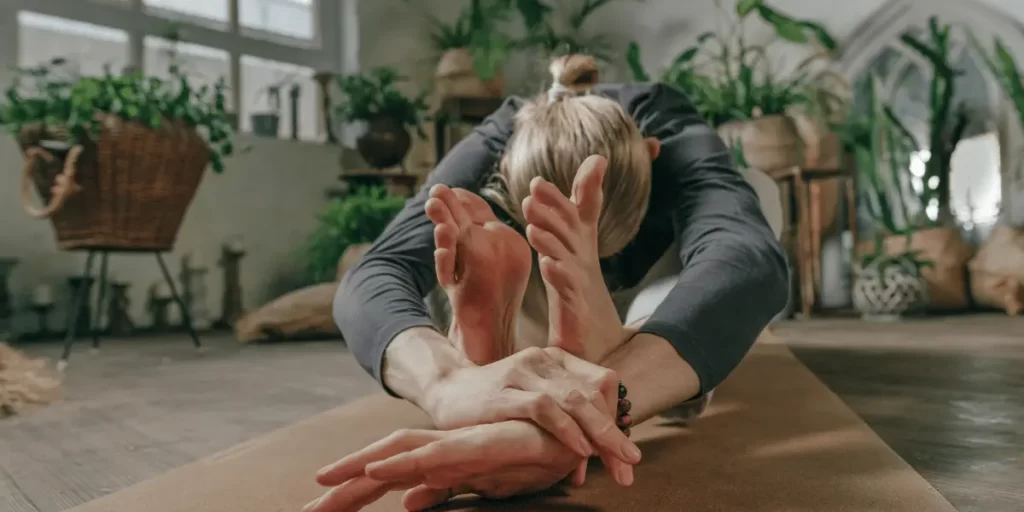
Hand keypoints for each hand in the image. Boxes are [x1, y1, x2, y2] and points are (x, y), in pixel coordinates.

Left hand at [308, 421, 585, 511]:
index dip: (351, 491)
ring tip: (325, 484)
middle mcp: (437, 451)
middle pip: (379, 464)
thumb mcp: (477, 483)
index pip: (384, 478)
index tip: (319, 508)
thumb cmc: (525, 458)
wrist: (564, 435)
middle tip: (307, 508)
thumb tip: (408, 504)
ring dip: (359, 469)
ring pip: (396, 455)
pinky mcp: (473, 447)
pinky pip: (432, 455)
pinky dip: (403, 462)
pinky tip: (378, 470)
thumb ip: (443, 489)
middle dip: (343, 487)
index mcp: (435, 462)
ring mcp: (453, 447)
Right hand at [424, 346, 639, 483]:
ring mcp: (523, 374)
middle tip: (631, 464)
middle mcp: (543, 360)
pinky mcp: (504, 393)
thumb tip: (595, 454)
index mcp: (556, 360)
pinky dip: (566, 428)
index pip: (603, 383)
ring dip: (600, 432)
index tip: (624, 454)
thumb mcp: (534, 403)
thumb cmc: (494, 403)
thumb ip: (565, 419)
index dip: (617, 418)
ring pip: (574, 400)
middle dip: (614, 433)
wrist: (445, 391)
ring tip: (618, 459)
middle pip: (593, 394)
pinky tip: (581, 450)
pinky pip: (544, 408)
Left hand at [522, 155, 624, 361]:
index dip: (557, 200)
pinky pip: (569, 291)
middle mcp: (581, 260)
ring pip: (567, 259)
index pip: (572, 217)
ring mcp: (580, 284)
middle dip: (552, 213)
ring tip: (533, 229)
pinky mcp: (577, 310)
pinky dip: (560, 277)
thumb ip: (578, 204)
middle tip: (530, 198)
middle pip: (570, 233)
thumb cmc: (575, 284)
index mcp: (576, 245)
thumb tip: (597, 159)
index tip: (536, 183)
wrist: (592, 335)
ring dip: (551, 242)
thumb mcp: (569, 244)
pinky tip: (548, 266)